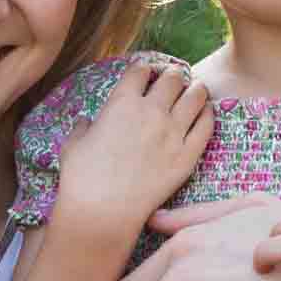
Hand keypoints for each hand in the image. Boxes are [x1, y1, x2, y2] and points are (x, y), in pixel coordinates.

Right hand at [53, 61, 210, 238]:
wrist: (102, 211)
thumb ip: (82, 127)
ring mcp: (173, 133)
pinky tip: (205, 113)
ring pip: (196, 96)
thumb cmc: (81, 178)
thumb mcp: (73, 144)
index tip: (145, 74)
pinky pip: (206, 126)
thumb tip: (86, 122)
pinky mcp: (188, 156)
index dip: (144, 69)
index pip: (140, 70)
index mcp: (121, 103)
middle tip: (173, 81)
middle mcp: (151, 111)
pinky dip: (207, 115)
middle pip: (173, 77)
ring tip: (195, 91)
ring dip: (196, 89)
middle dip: (173, 75)